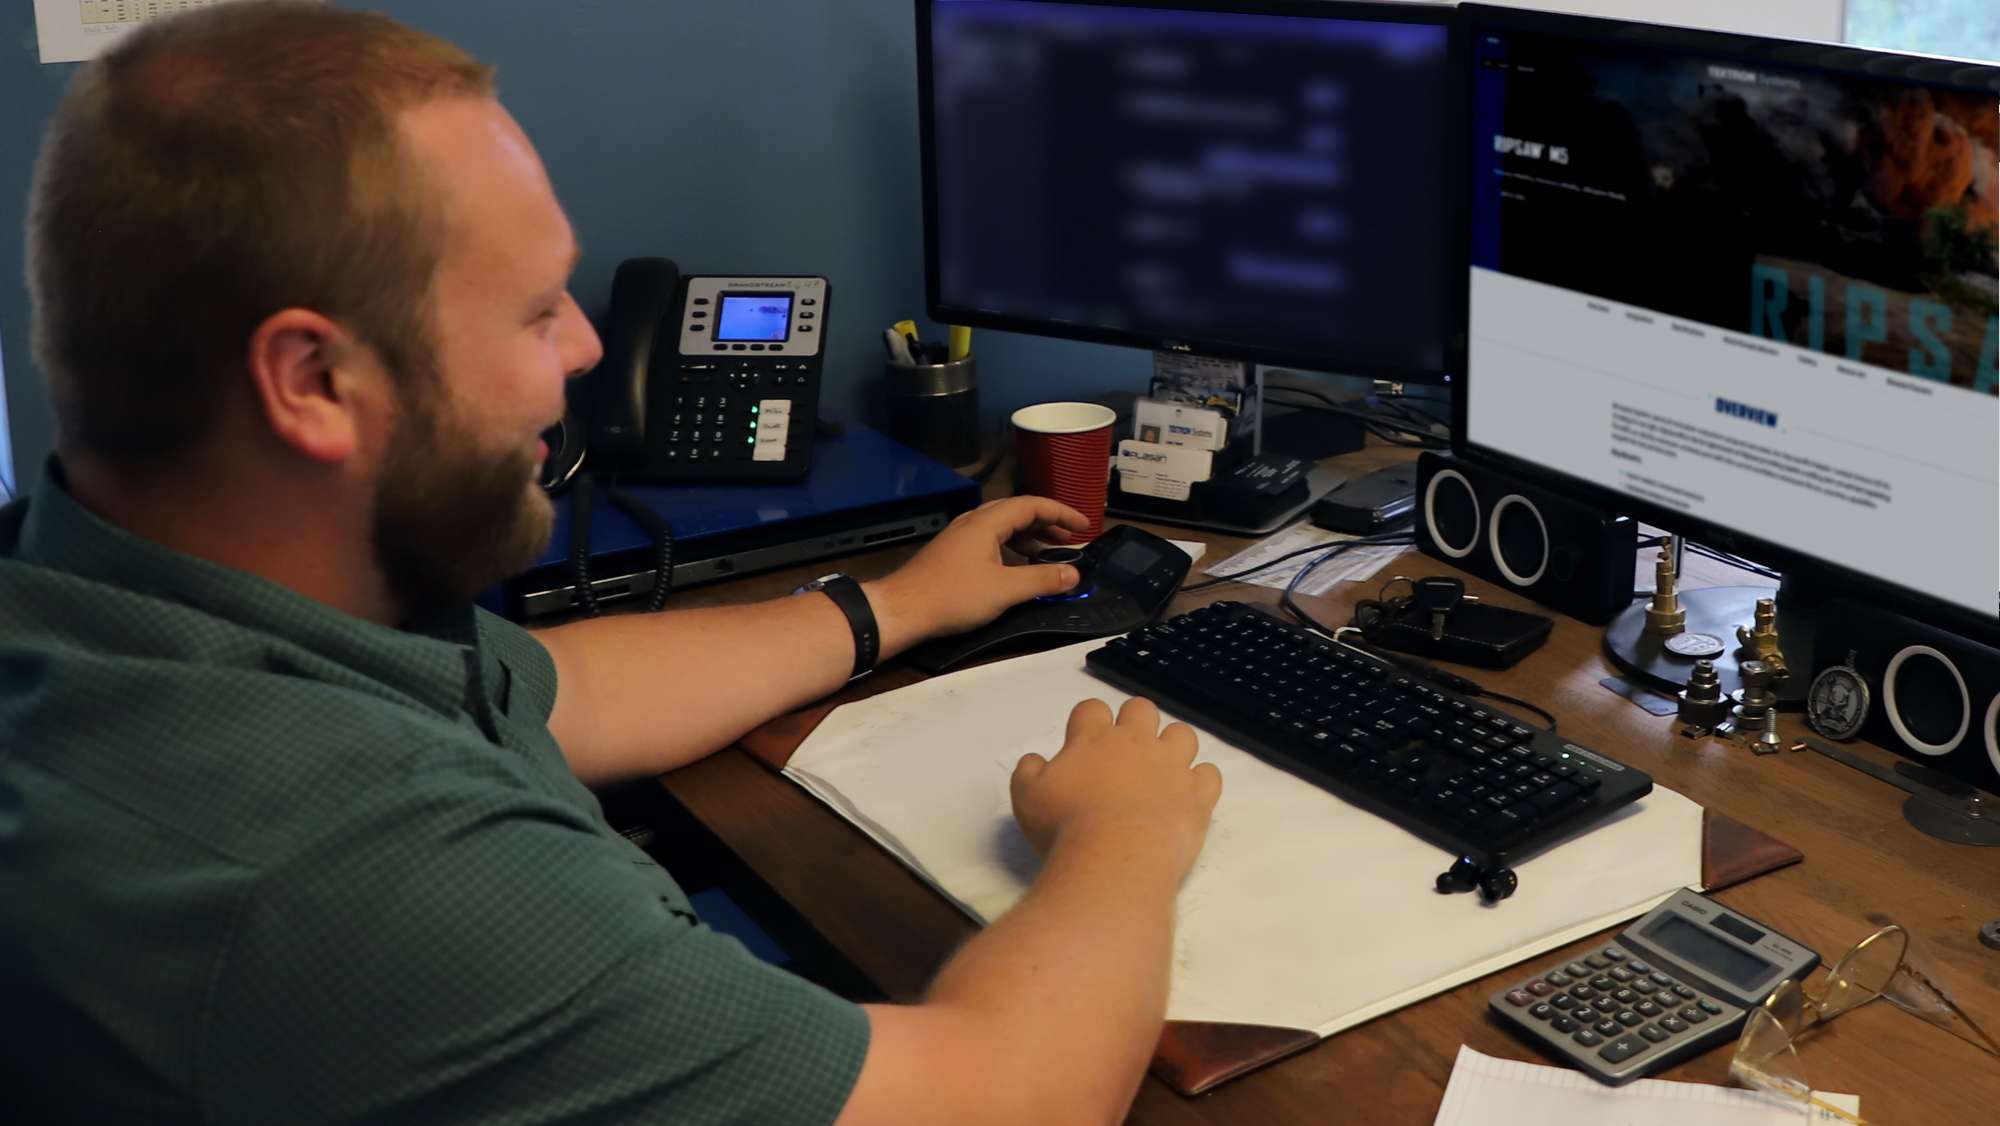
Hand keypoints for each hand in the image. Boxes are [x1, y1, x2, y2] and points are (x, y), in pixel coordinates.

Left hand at [865, 496, 1090, 646]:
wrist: (902, 609)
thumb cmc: (953, 596)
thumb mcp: (1005, 590)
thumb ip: (1042, 579)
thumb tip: (1074, 573)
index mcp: (987, 522)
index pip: (1032, 505)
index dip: (1062, 513)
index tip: (1085, 526)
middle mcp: (973, 522)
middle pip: (1017, 512)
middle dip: (1047, 524)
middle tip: (1071, 540)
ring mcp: (960, 537)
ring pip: (1002, 527)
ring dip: (1029, 537)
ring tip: (1049, 554)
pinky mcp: (952, 553)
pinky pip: (990, 540)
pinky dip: (1011, 548)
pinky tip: (1017, 567)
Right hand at [1010, 698, 1222, 876]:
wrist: (1116, 860)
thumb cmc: (1064, 828)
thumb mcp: (1026, 798)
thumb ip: (1028, 772)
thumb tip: (1035, 760)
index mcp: (1093, 739)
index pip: (1092, 708)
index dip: (1088, 721)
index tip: (1083, 743)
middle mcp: (1136, 743)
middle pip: (1141, 708)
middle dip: (1133, 722)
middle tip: (1123, 754)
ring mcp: (1172, 767)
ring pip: (1182, 734)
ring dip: (1172, 746)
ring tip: (1161, 771)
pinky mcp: (1197, 796)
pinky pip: (1209, 774)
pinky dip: (1200, 781)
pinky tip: (1187, 795)